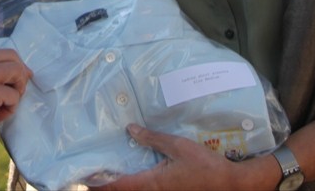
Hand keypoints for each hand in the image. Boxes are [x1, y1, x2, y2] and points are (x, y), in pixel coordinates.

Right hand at [0, 47, 30, 162]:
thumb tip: (21, 71)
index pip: (2, 52)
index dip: (14, 69)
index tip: (14, 84)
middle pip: (13, 57)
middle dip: (19, 77)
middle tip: (11, 96)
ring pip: (17, 72)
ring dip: (17, 92)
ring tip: (2, 106)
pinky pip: (14, 95)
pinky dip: (10, 108)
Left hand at [99, 125, 275, 190]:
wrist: (230, 184)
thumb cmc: (205, 166)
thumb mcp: (178, 146)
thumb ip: (153, 139)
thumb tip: (130, 129)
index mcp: (152, 183)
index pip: (118, 185)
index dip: (99, 183)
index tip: (84, 179)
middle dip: (106, 187)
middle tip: (89, 179)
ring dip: (121, 186)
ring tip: (106, 178)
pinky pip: (147, 190)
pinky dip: (135, 184)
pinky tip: (134, 176)